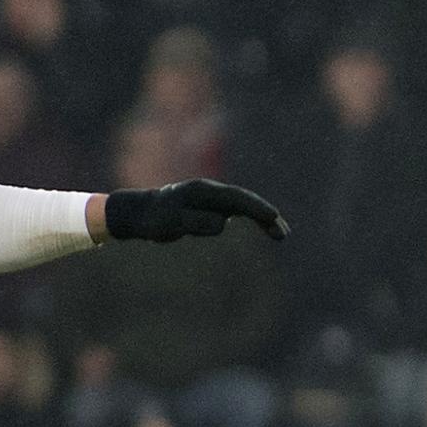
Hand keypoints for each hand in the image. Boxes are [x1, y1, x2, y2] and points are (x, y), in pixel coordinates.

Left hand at [105, 179, 288, 243]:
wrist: (143, 212)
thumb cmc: (155, 219)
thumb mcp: (171, 223)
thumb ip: (196, 222)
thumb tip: (223, 224)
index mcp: (203, 191)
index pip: (236, 198)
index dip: (257, 208)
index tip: (273, 218)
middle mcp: (211, 191)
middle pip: (246, 201)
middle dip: (266, 216)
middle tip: (284, 234)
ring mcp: (214, 199)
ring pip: (245, 207)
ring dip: (263, 219)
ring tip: (281, 235)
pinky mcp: (213, 208)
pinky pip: (238, 213)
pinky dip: (252, 221)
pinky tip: (265, 229)